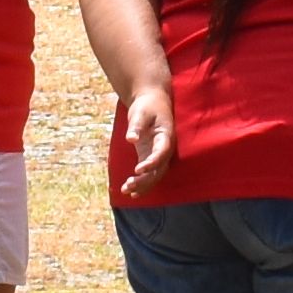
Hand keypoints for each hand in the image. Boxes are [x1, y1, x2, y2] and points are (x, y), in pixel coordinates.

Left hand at [108, 71, 179, 195]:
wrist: (152, 101)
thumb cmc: (147, 105)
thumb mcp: (140, 112)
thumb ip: (136, 126)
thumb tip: (131, 139)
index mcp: (166, 135)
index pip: (162, 152)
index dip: (152, 163)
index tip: (137, 170)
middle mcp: (165, 148)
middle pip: (159, 169)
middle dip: (145, 180)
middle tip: (129, 186)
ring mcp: (159, 153)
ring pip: (155, 174)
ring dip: (143, 185)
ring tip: (126, 191)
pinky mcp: (151, 156)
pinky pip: (149, 173)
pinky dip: (141, 182)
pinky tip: (130, 191)